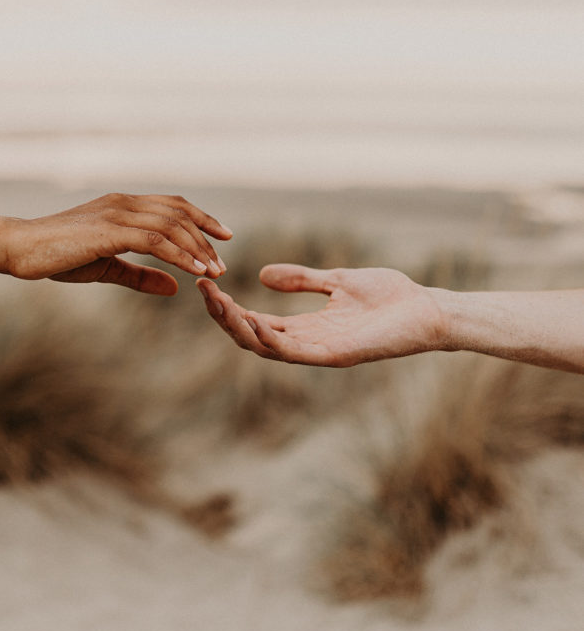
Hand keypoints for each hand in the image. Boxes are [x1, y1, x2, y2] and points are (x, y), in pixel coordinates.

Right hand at [3, 193, 231, 294]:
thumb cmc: (58, 256)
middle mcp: (124, 203)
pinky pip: (155, 240)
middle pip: (179, 214)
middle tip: (222, 264)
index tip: (224, 236)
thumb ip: (142, 275)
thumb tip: (174, 287)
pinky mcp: (110, 230)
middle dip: (206, 238)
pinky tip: (194, 271)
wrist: (20, 248)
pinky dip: (179, 255)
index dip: (202, 219)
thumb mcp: (108, 267)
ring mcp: (117, 213)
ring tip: (214, 272)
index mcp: (124, 206)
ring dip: (198, 249)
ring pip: (172, 226)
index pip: (173, 206)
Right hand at [197, 264, 447, 365]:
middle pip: (254, 337)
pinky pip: (296, 352)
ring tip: (218, 303)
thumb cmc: (389, 295)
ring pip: (267, 347)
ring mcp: (321, 352)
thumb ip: (302, 279)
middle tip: (204, 291)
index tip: (209, 285)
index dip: (230, 307)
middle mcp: (308, 343)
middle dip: (225, 317)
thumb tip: (263, 275)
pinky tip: (254, 318)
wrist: (427, 308)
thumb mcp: (337, 280)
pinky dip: (272, 339)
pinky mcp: (337, 356)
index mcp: (307, 326)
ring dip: (239, 327)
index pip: (257, 322)